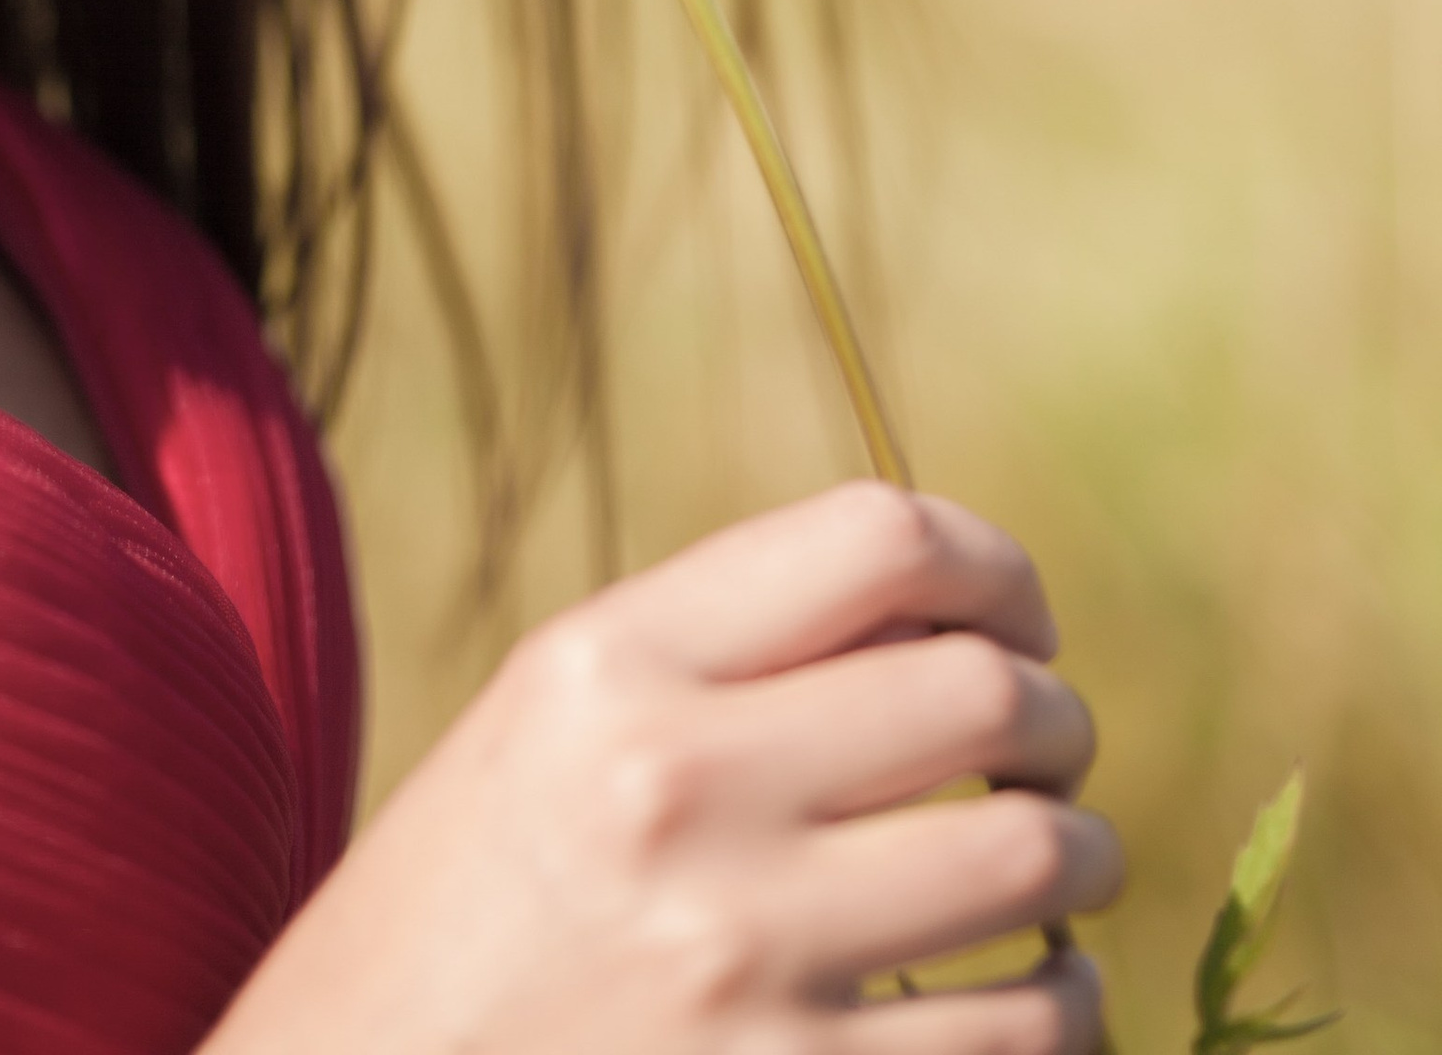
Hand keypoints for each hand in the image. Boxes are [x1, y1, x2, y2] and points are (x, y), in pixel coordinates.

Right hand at [210, 482, 1119, 1053]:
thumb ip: (723, 658)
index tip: (1017, 621)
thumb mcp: (548, 735)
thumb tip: (955, 617)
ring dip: (1081, 865)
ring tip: (1054, 879)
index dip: (996, 568)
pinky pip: (1028, 1035)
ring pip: (1036, 864)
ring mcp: (742, 962)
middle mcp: (676, 793)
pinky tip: (1029, 1000)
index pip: (882, 538)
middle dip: (1056, 722)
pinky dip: (1064, 1011)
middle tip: (1047, 757)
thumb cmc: (463, 921)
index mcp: (607, 668)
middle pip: (985, 692)